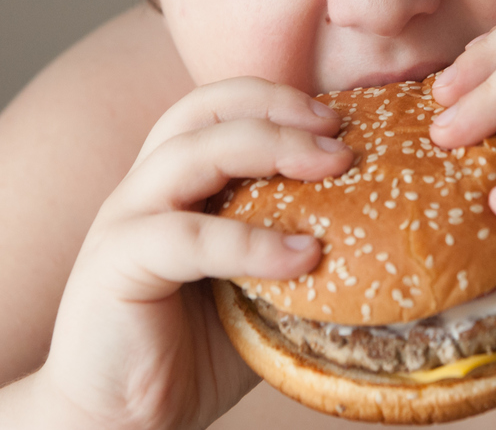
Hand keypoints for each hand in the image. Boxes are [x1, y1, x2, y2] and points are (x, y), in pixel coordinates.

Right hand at [33, 78, 353, 429]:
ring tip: (334, 166)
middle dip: (278, 107)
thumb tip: (382, 236)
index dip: (279, 98)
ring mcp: (124, 220)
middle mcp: (145, 187)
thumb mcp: (258, 288)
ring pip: (192, 152)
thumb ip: (296, 252)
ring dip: (270, 147)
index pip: (220, 105)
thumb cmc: (191, 351)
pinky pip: (187, 237)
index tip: (342, 117)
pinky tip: (302, 256)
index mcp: (176, 181)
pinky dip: (251, 241)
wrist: (119, 419)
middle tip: (340, 134)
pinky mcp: (114, 265)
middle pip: (204, 108)